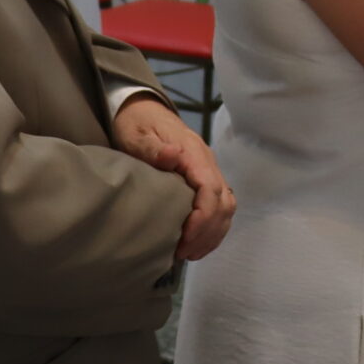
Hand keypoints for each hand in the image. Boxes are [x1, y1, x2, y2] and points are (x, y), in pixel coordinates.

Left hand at [113, 96, 235, 260]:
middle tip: (183, 252)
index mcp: (193, 153)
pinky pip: (221, 206)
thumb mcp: (137, 134)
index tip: (184, 238)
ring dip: (213, 233)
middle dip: (207, 232)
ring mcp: (209, 171)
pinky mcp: (206, 180)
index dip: (202, 218)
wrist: (142, 110)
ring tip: (190, 253)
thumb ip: (153, 148)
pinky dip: (214, 229)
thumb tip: (174, 156)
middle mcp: (207, 163)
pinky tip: (197, 243)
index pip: (210, 189)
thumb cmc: (136, 125)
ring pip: (227, 206)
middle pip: (223, 202)